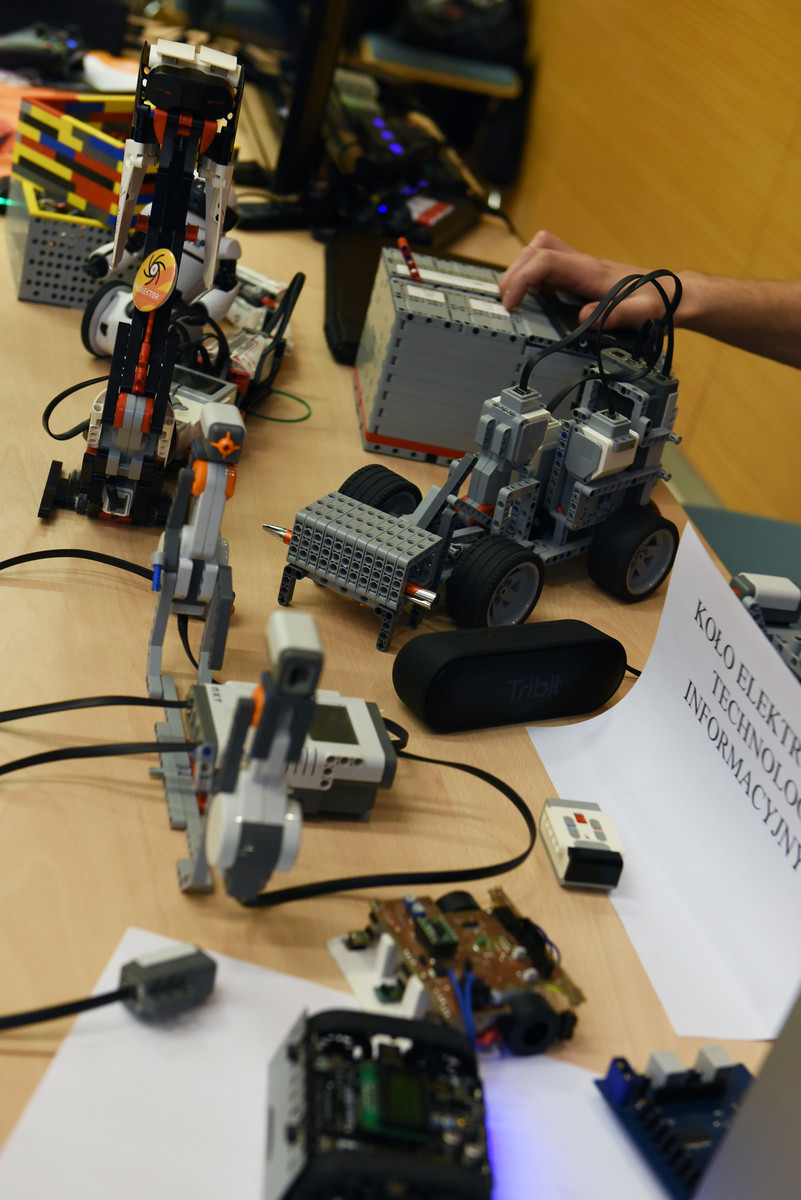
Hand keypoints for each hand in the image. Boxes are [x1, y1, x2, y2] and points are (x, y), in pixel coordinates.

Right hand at [500, 230, 677, 327]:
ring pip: (539, 251)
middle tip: (507, 301)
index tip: (512, 303)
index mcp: (591, 270)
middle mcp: (582, 264)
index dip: (522, 278)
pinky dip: (532, 276)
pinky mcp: (581, 275)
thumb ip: (616, 315)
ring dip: (520, 269)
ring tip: (513, 297)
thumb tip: (584, 319)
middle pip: (536, 249)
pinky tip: (532, 297)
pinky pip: (548, 264)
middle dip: (514, 272)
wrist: (674, 293)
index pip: (545, 261)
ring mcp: (580, 267)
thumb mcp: (644, 313)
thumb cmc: (659, 301)